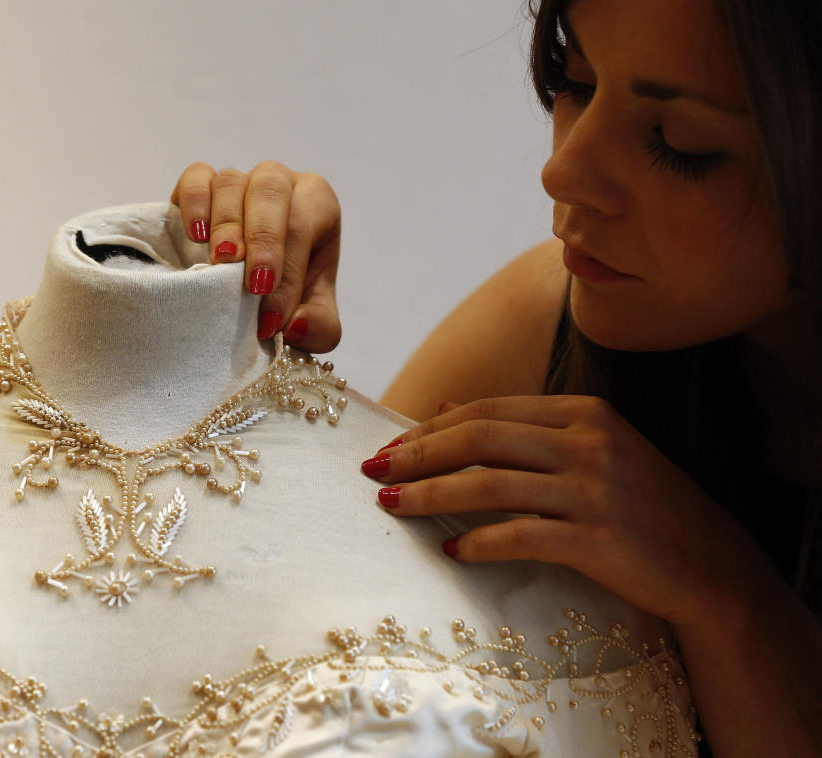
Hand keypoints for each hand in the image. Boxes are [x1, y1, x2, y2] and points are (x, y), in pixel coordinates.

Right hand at [170, 161, 341, 352]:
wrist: (253, 288)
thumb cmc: (290, 294)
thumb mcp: (315, 321)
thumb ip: (320, 328)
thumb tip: (296, 324)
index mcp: (318, 206)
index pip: (304, 228)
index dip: (287, 277)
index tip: (269, 321)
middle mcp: (281, 183)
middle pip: (272, 189)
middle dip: (263, 238)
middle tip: (251, 285)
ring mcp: (240, 180)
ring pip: (231, 181)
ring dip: (226, 224)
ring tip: (220, 262)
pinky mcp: (202, 185)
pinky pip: (196, 177)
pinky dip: (194, 201)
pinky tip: (195, 235)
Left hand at [359, 395, 778, 628]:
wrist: (711, 564)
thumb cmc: (639, 505)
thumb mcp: (589, 450)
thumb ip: (521, 427)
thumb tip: (446, 407)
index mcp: (582, 413)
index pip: (487, 411)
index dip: (429, 428)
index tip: (389, 446)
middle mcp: (587, 442)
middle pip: (480, 437)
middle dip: (417, 454)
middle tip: (373, 470)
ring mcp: (594, 490)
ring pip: (490, 485)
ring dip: (432, 496)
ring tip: (392, 506)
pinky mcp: (598, 539)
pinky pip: (521, 537)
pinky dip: (479, 543)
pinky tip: (451, 552)